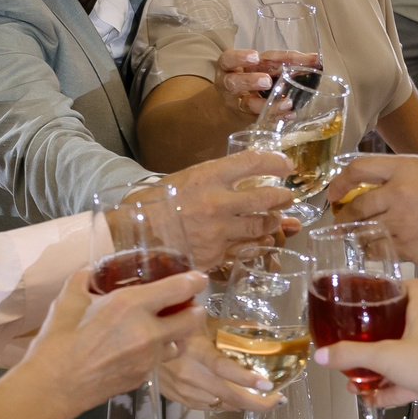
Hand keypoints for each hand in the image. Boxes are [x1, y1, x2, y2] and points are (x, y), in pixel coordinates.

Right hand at [6, 265, 209, 417]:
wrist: (53, 388)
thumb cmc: (56, 343)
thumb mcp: (67, 301)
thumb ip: (83, 281)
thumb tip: (90, 272)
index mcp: (130, 306)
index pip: (177, 289)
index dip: (194, 281)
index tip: (199, 278)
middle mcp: (148, 332)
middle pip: (192, 320)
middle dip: (195, 310)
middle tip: (189, 305)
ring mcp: (148, 359)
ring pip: (180, 343)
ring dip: (180, 334)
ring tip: (168, 328)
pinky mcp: (143, 378)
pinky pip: (160, 361)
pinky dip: (159, 352)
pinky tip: (144, 349)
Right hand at [158, 148, 292, 264]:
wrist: (130, 239)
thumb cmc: (150, 206)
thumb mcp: (180, 179)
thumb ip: (210, 179)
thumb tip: (236, 179)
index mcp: (207, 177)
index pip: (252, 162)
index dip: (275, 162)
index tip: (285, 165)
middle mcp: (217, 203)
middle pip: (266, 198)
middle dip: (282, 197)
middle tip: (287, 197)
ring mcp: (218, 232)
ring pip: (261, 227)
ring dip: (273, 223)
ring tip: (275, 220)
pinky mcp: (216, 256)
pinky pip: (245, 250)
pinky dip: (256, 245)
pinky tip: (260, 242)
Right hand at [159, 330, 282, 412]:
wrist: (142, 341)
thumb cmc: (177, 326)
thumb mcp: (205, 321)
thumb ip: (234, 327)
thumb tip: (264, 330)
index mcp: (196, 351)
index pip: (224, 368)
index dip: (247, 378)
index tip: (269, 385)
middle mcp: (189, 374)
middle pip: (229, 396)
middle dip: (257, 402)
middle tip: (277, 400)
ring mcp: (182, 390)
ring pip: (221, 404)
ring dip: (242, 403)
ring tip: (258, 397)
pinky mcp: (178, 399)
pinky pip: (208, 407)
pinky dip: (224, 403)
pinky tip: (233, 397)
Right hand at [216, 47, 320, 113]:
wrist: (235, 104)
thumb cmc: (253, 75)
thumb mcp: (261, 64)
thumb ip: (284, 60)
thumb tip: (316, 58)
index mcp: (228, 66)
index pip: (230, 59)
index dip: (240, 57)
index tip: (255, 56)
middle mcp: (228, 84)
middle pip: (233, 82)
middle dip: (250, 81)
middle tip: (267, 81)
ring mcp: (237, 104)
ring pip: (247, 105)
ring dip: (267, 105)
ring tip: (287, 103)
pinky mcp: (248, 119)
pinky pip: (261, 119)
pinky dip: (277, 116)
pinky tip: (290, 115)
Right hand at [313, 280, 417, 414]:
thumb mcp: (384, 355)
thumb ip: (352, 355)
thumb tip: (322, 355)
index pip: (411, 288)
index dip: (394, 286)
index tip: (375, 292)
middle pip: (402, 327)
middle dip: (377, 338)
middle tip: (355, 344)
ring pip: (403, 360)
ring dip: (380, 370)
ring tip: (355, 379)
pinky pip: (409, 384)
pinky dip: (390, 392)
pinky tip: (371, 400)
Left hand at [325, 155, 417, 272]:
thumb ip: (409, 179)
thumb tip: (389, 189)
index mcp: (406, 168)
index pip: (359, 169)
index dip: (340, 182)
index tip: (334, 192)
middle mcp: (398, 192)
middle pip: (355, 204)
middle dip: (343, 216)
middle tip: (341, 220)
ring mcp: (400, 221)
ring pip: (362, 230)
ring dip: (355, 236)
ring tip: (356, 239)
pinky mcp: (406, 246)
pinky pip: (377, 250)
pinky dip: (371, 252)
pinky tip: (375, 252)